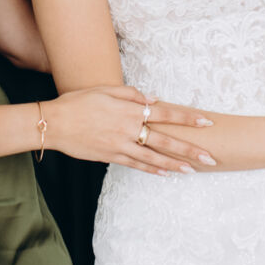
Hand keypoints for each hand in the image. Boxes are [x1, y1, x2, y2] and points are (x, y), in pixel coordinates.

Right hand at [46, 86, 215, 175]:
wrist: (54, 123)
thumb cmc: (78, 102)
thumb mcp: (106, 90)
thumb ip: (132, 94)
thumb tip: (154, 100)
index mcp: (130, 109)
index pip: (166, 113)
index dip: (187, 118)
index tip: (207, 121)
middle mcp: (129, 128)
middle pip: (165, 139)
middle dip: (190, 148)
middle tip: (210, 157)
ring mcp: (120, 145)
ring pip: (154, 156)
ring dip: (175, 164)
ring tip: (193, 170)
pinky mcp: (111, 157)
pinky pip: (136, 165)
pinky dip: (152, 169)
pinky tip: (165, 174)